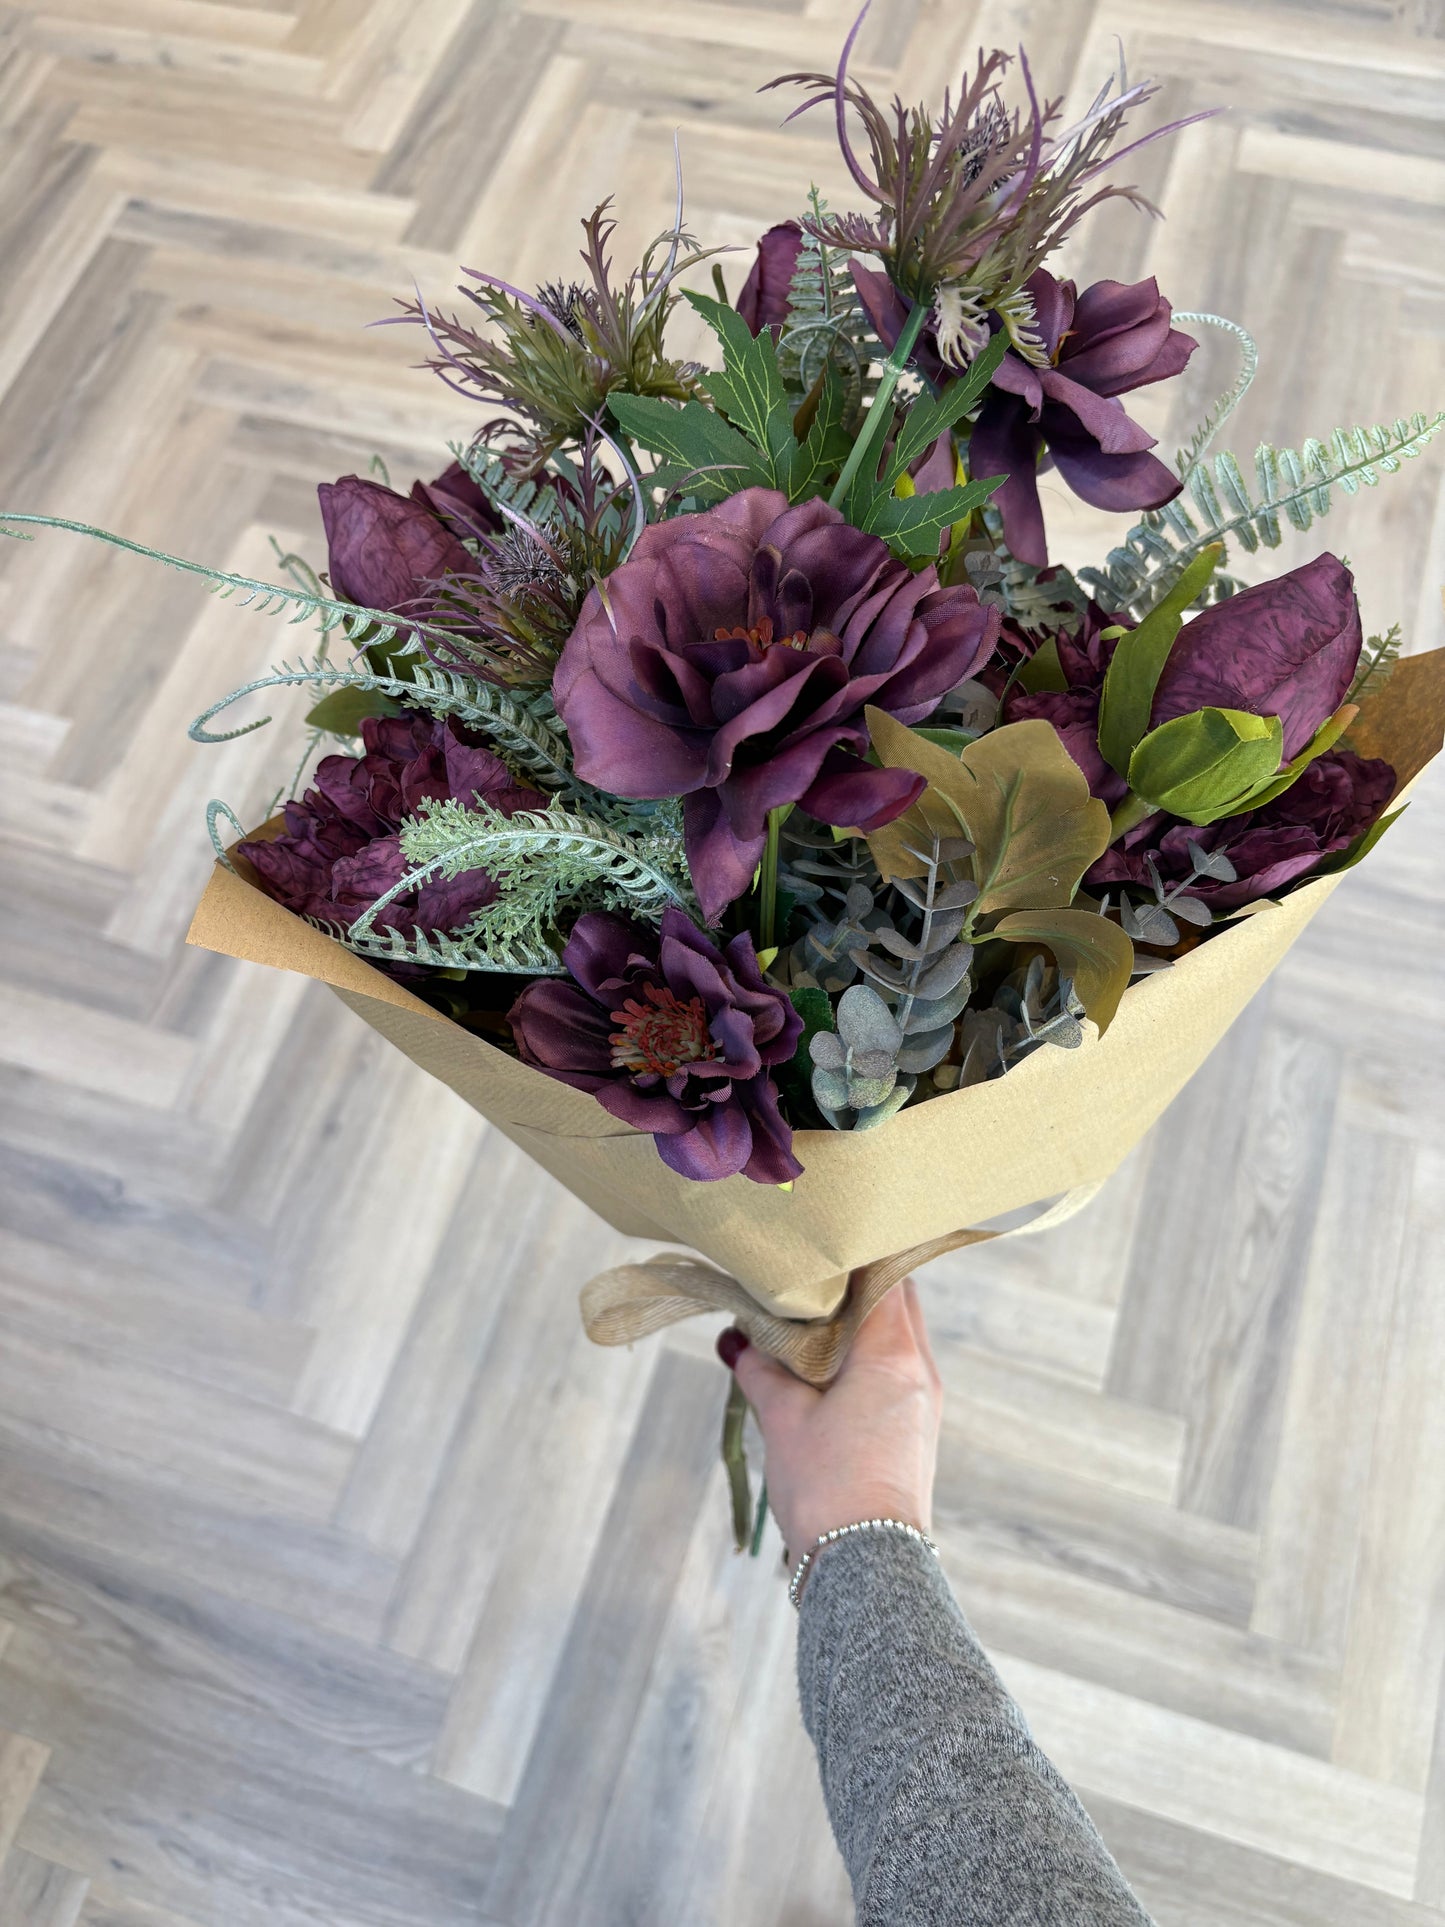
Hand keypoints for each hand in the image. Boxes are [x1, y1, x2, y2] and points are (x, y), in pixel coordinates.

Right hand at [721, 1278, 942, 1556]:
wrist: (865, 1570)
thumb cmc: (827, 1487)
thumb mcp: (782, 1419)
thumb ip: (760, 1371)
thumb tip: (736, 1341)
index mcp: (894, 1355)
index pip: (885, 1277)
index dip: (850, 1260)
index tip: (813, 1253)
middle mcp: (921, 1372)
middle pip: (898, 1303)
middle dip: (855, 1289)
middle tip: (807, 1286)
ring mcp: (925, 1403)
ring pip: (898, 1339)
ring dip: (860, 1327)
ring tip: (809, 1328)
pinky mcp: (917, 1432)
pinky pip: (898, 1374)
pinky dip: (867, 1361)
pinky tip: (826, 1374)